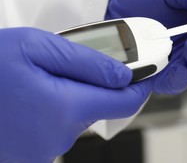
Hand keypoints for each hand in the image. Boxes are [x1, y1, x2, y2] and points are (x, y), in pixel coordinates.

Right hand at [0, 28, 150, 162]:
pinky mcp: (28, 157)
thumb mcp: (37, 48)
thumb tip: (125, 76)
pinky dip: (50, 112)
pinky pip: (54, 130)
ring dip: (67, 97)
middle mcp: (59, 137)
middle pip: (98, 107)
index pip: (126, 102)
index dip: (139, 85)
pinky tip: (27, 98)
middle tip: (65, 63)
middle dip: (92, 84)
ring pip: (75, 118)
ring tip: (37, 80)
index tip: (146, 70)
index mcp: (66, 108)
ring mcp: (42, 152)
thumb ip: (88, 62)